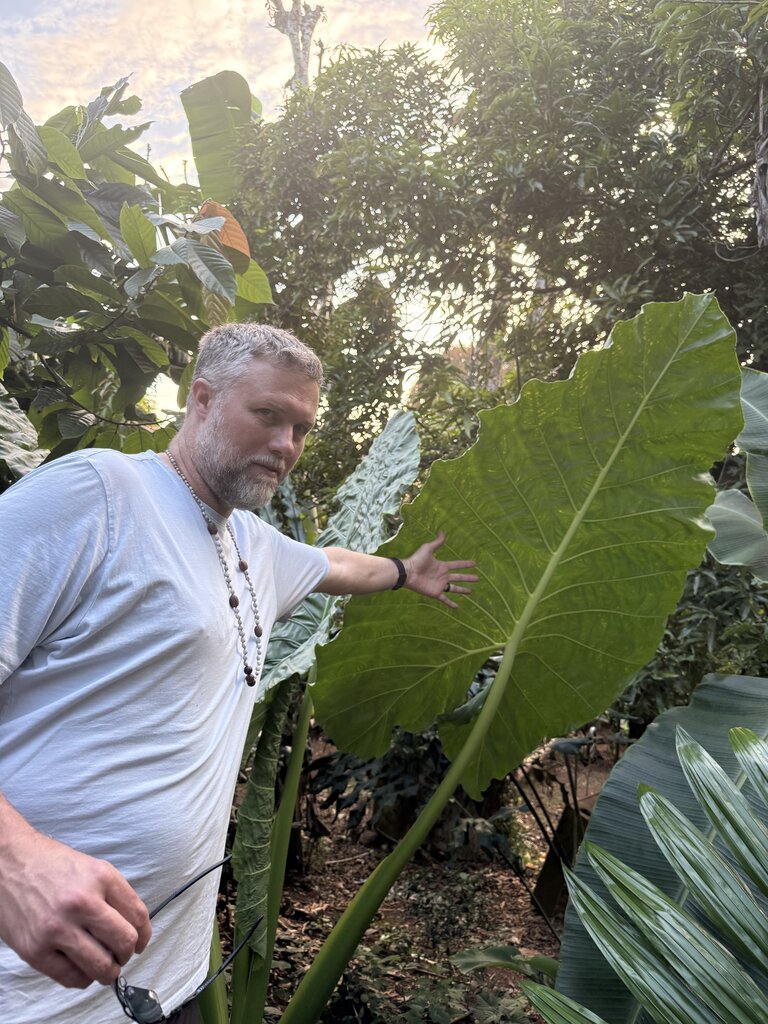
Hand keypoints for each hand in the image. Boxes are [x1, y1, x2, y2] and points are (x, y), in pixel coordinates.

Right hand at [0, 826, 150, 988]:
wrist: (10, 862)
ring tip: (104, 966)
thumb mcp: (92, 868)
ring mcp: (57, 928)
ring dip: (108, 971)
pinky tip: (81, 967)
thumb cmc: (51, 865)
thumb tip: (132, 928)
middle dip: (127, 954)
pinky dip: (82, 978)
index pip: (138, 915)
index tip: (141, 942)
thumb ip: (113, 895)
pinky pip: (71, 978)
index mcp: (101, 878)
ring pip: (100, 966)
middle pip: (124, 942)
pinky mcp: (35, 950)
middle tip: (121, 955)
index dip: (145, 935)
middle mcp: (82, 902)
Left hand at [404, 531, 477, 607]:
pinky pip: (445, 599)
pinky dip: (451, 603)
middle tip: (478, 578)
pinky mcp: (435, 593)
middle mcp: (443, 576)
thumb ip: (436, 542)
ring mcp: (440, 585)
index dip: (465, 564)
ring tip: (471, 592)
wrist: (408, 573)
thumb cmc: (416, 560)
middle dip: (468, 578)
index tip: (474, 563)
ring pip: (454, 588)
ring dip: (462, 590)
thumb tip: (442, 531)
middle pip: (459, 577)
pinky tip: (457, 607)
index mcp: (442, 566)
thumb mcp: (427, 549)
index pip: (457, 565)